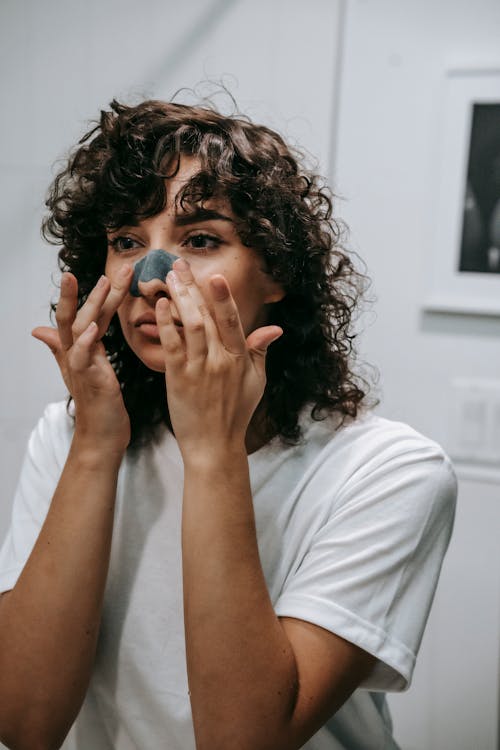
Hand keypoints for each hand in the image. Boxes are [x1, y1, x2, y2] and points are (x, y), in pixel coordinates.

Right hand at [32, 266, 132, 453]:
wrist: (102, 436)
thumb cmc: (97, 404)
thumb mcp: (83, 370)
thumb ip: (63, 348)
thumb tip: (39, 330)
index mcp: (81, 349)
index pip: (87, 315)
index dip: (97, 294)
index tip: (111, 271)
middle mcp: (76, 354)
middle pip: (78, 315)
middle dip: (91, 290)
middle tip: (109, 267)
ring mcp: (80, 366)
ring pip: (79, 329)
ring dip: (90, 305)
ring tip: (101, 283)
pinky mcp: (87, 380)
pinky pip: (82, 357)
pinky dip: (86, 342)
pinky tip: (93, 328)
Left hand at [156, 258, 281, 457]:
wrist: (214, 445)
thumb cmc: (235, 414)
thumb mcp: (256, 382)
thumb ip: (261, 352)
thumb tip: (275, 328)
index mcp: (240, 359)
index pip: (232, 321)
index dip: (223, 297)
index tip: (213, 275)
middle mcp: (221, 361)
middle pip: (207, 316)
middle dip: (192, 287)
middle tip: (178, 264)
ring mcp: (200, 369)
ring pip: (191, 326)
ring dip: (179, 299)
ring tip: (168, 278)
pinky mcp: (179, 379)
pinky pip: (172, 346)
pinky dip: (166, 324)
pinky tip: (159, 307)